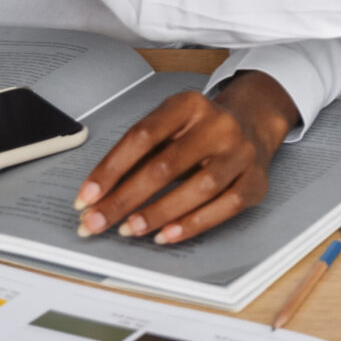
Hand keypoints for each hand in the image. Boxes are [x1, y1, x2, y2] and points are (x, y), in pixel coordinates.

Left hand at [72, 72, 298, 245]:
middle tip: (96, 222)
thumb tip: (98, 198)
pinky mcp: (256, 180)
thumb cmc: (199, 132)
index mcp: (190, 105)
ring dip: (158, 213)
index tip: (85, 197)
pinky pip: (224, 207)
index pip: (142, 136)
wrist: (253, 124)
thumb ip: (139, 155)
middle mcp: (219, 125)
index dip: (110, 169)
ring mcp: (242, 152)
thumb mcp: (170, 127)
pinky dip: (192, 224)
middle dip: (125, 199)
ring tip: (128, 229)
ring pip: (199, 187)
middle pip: (166, 166)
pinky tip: (166, 235)